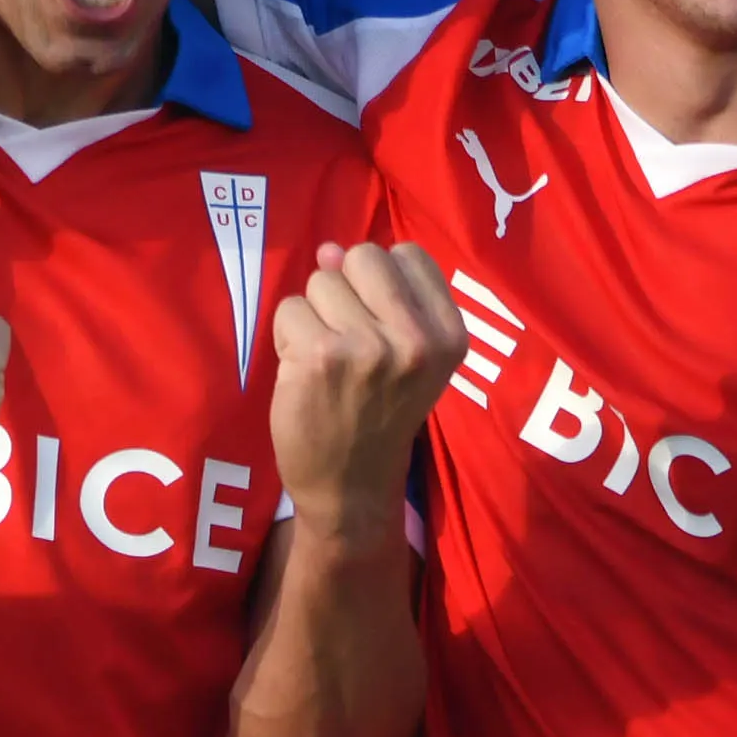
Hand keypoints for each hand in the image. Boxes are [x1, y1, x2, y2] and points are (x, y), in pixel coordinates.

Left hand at [264, 240, 465, 521]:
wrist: (351, 486)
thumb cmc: (379, 413)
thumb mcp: (404, 353)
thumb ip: (378, 295)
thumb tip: (328, 250)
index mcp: (449, 335)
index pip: (408, 254)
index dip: (381, 281)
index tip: (381, 322)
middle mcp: (416, 340)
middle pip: (362, 257)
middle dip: (345, 290)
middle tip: (350, 342)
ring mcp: (367, 347)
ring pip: (321, 280)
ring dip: (314, 316)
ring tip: (328, 361)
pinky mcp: (319, 357)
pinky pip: (290, 309)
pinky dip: (287, 337)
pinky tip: (304, 373)